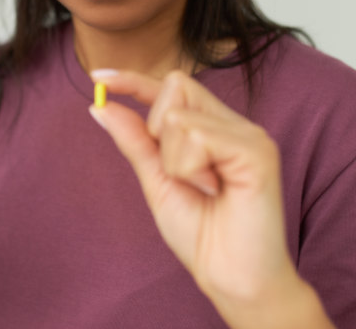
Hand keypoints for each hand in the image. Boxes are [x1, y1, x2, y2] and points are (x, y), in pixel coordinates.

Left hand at [90, 70, 331, 327]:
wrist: (232, 278)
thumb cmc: (202, 234)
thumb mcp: (157, 181)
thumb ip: (134, 141)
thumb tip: (101, 105)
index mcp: (213, 128)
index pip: (171, 87)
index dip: (134, 79)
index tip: (98, 77)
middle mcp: (234, 124)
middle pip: (176, 86)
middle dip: (158, 131)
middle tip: (183, 173)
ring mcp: (249, 134)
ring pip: (179, 116)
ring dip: (175, 160)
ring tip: (203, 188)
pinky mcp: (258, 150)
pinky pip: (199, 136)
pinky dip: (191, 167)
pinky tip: (214, 188)